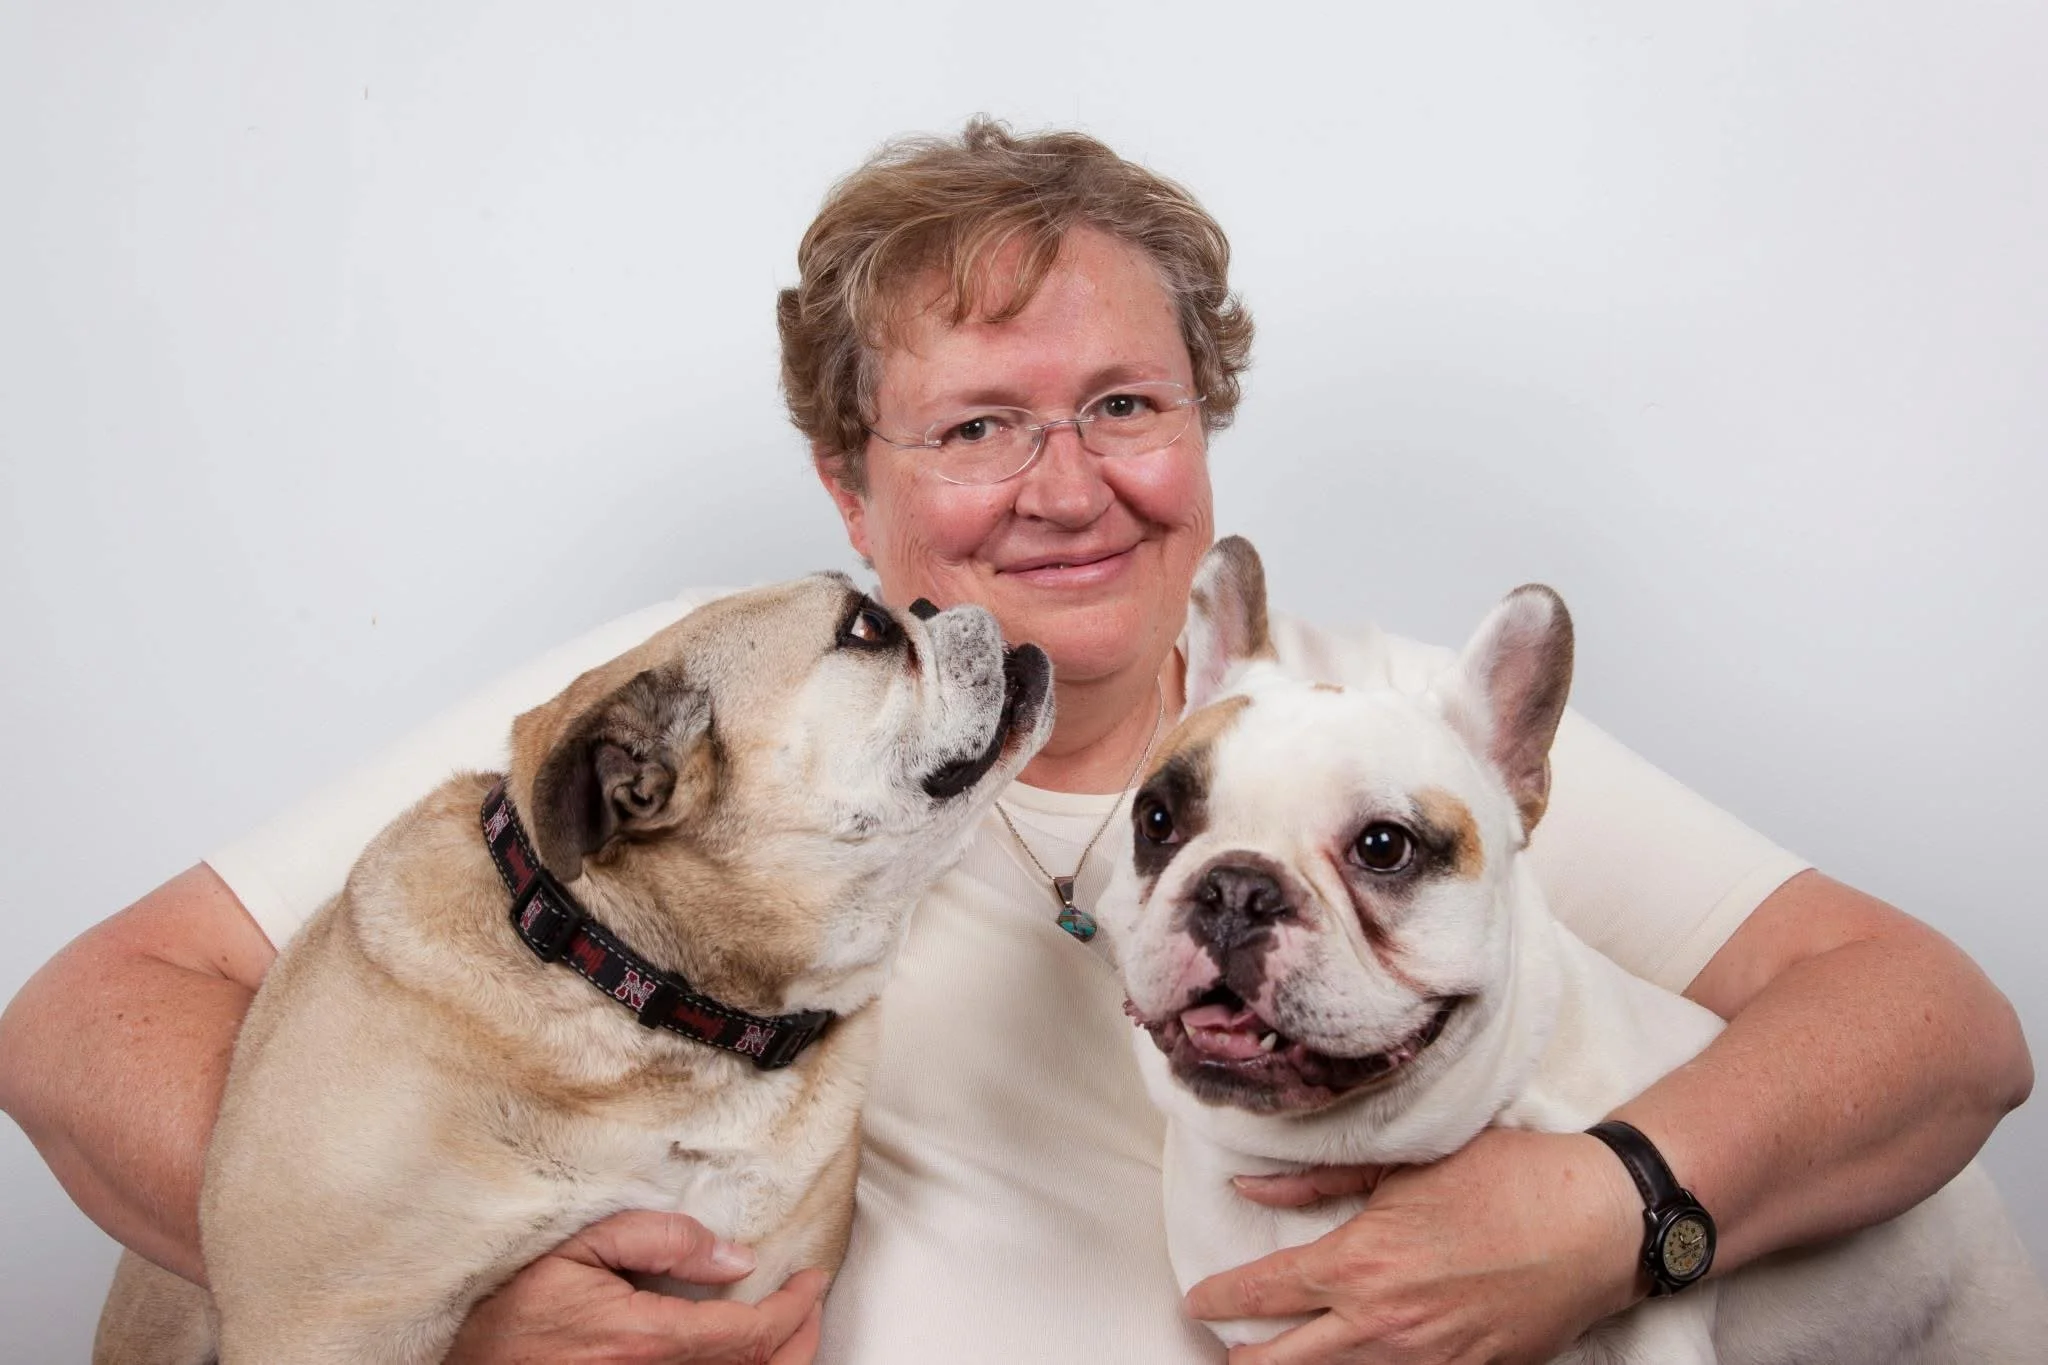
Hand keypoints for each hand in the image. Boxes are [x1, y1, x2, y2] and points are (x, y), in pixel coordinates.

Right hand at [446, 1209, 826, 1364]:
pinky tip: (744, 1353)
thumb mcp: (577, 1251)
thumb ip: (658, 1241)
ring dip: (779, 1362)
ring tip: (791, 1328)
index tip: (811, 1278)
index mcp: (646, 1343)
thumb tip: (732, 1257)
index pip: (748, 1334)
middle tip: (811, 1302)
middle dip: (800, 1339)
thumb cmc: (512, 1317)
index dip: (794, 1308)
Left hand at [1186, 1129, 1644, 1363]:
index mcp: (1359, 1262)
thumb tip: (1251, 1189)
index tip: (1197, 1302)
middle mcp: (1381, 1323)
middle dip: (1243, 1358)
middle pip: (1280, 1362)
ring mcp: (1424, 1361)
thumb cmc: (1505, 1180)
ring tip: (1275, 1361)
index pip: (1262, 1294)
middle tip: (1227, 1348)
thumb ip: (1319, 1183)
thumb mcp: (1403, 1166)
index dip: (1218, 1300)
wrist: (1595, 1224)